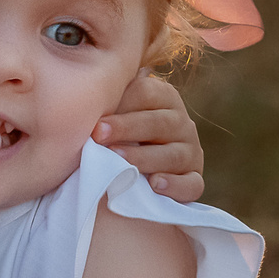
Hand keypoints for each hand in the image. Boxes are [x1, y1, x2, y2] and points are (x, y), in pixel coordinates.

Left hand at [95, 72, 205, 202]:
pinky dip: (175, 185)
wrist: (138, 167)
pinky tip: (154, 184)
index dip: (121, 103)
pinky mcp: (193, 179)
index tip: (95, 120)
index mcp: (164, 98)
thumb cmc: (119, 134)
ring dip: (144, 158)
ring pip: (174, 155)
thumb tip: (84, 91)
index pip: (147, 93)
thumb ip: (108, 100)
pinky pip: (192, 184)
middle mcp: (181, 123)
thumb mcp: (116, 111)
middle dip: (127, 128)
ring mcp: (190, 152)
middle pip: (159, 122)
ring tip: (119, 162)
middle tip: (99, 136)